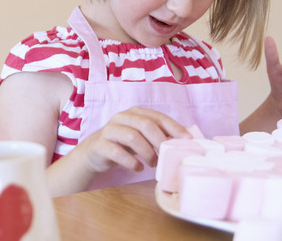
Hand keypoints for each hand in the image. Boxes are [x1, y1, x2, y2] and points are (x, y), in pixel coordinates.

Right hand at [72, 107, 190, 173]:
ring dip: (147, 152)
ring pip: (132, 137)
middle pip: (145, 124)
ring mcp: (110, 130)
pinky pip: (117, 152)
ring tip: (153, 164)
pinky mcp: (100, 145)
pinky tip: (138, 168)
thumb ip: (160, 134)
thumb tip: (187, 137)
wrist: (94, 152)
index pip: (158, 117)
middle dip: (159, 141)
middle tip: (166, 156)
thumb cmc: (123, 144)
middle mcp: (122, 117)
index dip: (174, 128)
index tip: (187, 140)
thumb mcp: (142, 137)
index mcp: (135, 113)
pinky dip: (131, 162)